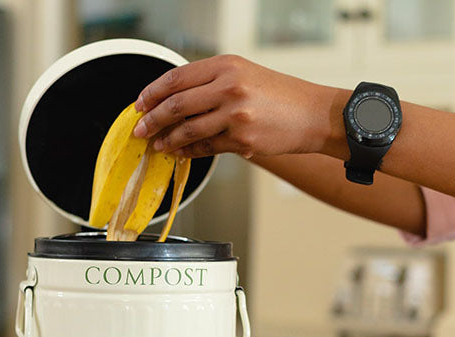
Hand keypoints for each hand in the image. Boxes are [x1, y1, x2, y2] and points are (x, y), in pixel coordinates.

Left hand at [133, 55, 345, 158]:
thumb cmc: (282, 96)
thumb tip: (174, 100)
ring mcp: (236, 115)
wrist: (314, 115)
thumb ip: (211, 82)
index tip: (140, 104)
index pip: (176, 78)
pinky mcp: (242, 140)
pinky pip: (206, 148)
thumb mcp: (245, 74)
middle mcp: (230, 87)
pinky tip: (181, 152)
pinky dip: (189, 152)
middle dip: (151, 119)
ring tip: (158, 144)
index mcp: (227, 65)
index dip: (152, 92)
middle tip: (140, 129)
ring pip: (188, 130)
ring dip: (167, 140)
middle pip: (176, 105)